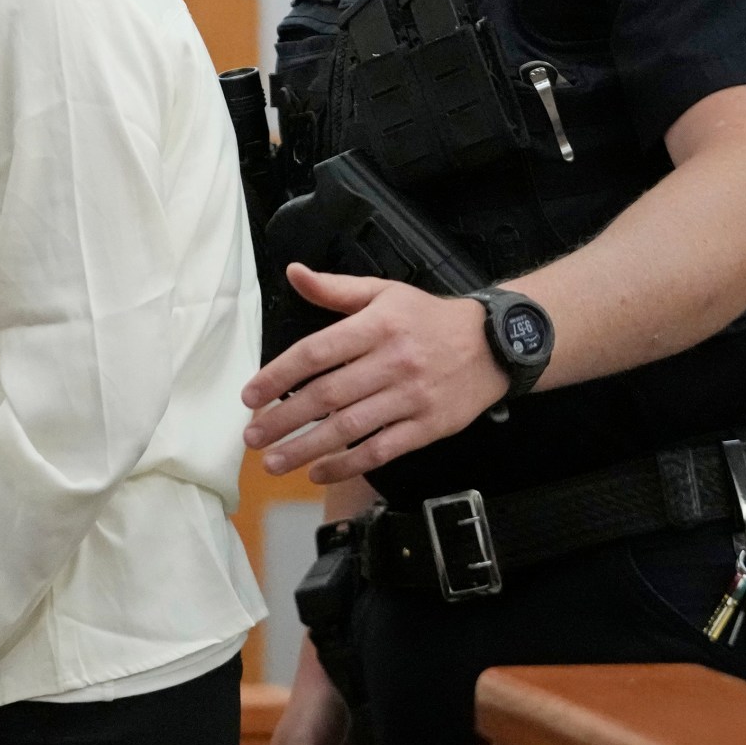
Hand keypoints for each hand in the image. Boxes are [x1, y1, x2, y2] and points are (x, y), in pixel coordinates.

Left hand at [241, 265, 508, 484]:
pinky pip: (381, 450)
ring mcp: (412, 397)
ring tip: (274, 461)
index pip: (316, 352)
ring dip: (307, 448)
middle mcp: (393, 361)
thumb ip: (335, 288)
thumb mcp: (384, 292)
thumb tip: (294, 273)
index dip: (279, 376)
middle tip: (252, 436)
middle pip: (328, 395)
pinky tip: (318, 472)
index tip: (251, 396)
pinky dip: (347, 465)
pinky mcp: (428, 427)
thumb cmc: (429, 319)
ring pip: (351, 428)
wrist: (494, 344)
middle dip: (284, 419)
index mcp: (377, 325)